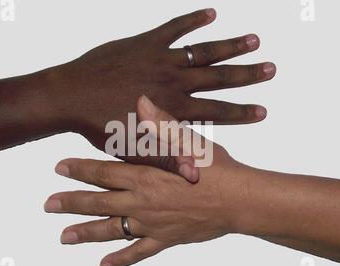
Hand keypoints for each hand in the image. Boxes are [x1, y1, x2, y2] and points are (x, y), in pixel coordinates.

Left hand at [45, 97, 248, 265]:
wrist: (239, 200)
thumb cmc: (217, 168)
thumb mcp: (189, 140)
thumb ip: (161, 123)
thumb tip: (140, 100)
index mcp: (146, 176)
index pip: (104, 172)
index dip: (80, 169)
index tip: (59, 167)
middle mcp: (142, 202)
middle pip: (99, 202)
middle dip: (72, 202)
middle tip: (48, 204)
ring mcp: (151, 224)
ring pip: (111, 230)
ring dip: (86, 232)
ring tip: (64, 236)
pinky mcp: (165, 239)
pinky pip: (138, 253)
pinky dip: (120, 260)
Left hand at [46, 8, 274, 178]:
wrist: (69, 96)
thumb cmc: (98, 126)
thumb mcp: (133, 149)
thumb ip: (165, 158)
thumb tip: (194, 174)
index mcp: (172, 109)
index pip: (215, 111)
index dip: (240, 112)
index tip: (263, 110)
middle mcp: (172, 82)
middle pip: (218, 78)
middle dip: (246, 75)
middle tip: (270, 68)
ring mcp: (160, 59)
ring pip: (203, 51)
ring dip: (229, 46)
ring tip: (253, 40)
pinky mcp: (145, 43)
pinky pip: (174, 28)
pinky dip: (193, 20)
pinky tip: (211, 12)